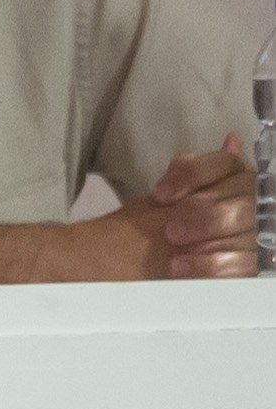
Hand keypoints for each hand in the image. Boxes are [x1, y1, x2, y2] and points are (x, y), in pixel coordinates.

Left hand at [125, 146, 259, 280]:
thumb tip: (232, 140)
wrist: (148, 261)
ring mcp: (260, 232)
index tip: (160, 196)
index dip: (192, 175)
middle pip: (240, 195)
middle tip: (171, 230)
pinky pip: (243, 263)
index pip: (225, 162)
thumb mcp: (171, 196)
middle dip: (201, 212)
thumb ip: (194, 171)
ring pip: (244, 227)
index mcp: (237, 176)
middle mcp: (256, 199)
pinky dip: (209, 265)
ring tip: (173, 250)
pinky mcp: (255, 263)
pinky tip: (182, 267)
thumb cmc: (165, 222)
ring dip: (206, 238)